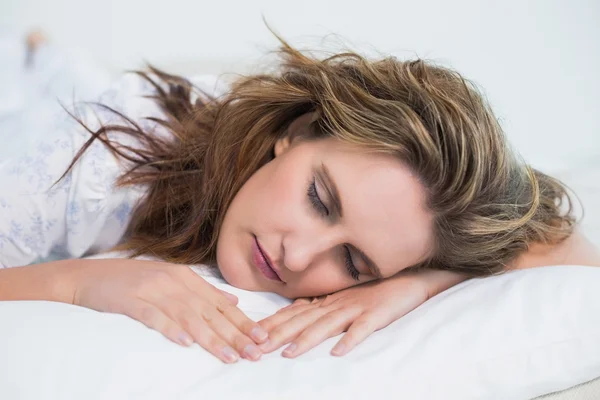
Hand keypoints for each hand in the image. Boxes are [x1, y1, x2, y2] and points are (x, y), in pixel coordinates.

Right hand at [72, 258, 268, 362]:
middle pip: (209, 312)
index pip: (220, 303)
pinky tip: (185, 343)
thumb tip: (233, 302)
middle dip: (234, 334)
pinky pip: (154, 316)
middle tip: (254, 353)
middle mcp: (173, 282)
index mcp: (185, 277)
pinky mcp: (131, 300)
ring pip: (188, 316)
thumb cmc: (132, 281)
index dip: (242, 321)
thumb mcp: (171, 280)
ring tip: (229, 356)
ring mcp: (152, 290)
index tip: (262, 337)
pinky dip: (170, 328)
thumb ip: (203, 291)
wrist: (88, 276)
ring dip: (210, 338)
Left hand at [258, 269, 467, 357]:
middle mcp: (336, 304)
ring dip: (307, 339)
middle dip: (279, 334)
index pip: (294, 314)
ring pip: (327, 325)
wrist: (408, 279)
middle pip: (303, 320)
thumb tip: (294, 316)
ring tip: (289, 354)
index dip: (272, 324)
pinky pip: (363, 329)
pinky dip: (350, 339)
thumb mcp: (343, 299)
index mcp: (327, 302)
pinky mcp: (376, 315)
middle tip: (257, 348)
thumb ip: (321, 307)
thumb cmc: (374, 291)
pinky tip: (339, 352)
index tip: (251, 335)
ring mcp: (356, 308)